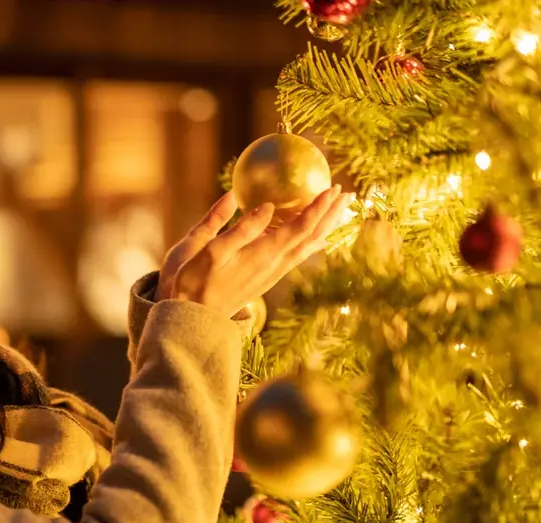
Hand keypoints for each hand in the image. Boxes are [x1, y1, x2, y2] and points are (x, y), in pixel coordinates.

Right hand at [156, 186, 352, 317]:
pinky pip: (298, 255)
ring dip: (325, 227)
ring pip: (308, 247)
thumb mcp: (209, 250)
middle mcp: (274, 265)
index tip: (332, 188)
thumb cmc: (193, 281)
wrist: (192, 318)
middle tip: (347, 193)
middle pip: (311, 237)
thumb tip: (267, 206)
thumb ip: (239, 228)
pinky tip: (315, 238)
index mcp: (263, 254)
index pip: (300, 227)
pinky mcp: (266, 278)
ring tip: (339, 211)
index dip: (318, 207)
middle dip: (330, 214)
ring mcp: (272, 274)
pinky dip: (312, 242)